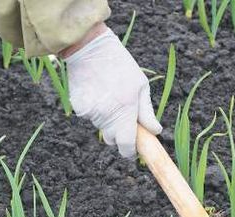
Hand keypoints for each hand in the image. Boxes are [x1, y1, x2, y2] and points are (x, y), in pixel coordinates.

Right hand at [63, 27, 161, 158]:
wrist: (90, 48)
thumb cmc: (120, 65)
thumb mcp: (140, 85)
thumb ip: (147, 112)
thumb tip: (155, 131)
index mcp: (125, 111)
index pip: (126, 145)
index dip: (129, 151)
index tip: (132, 151)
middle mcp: (107, 116)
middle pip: (112, 139)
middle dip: (118, 134)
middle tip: (122, 115)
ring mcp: (91, 113)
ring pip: (101, 127)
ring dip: (106, 119)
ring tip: (108, 96)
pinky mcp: (79, 108)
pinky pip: (89, 117)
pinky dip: (94, 110)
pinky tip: (96, 92)